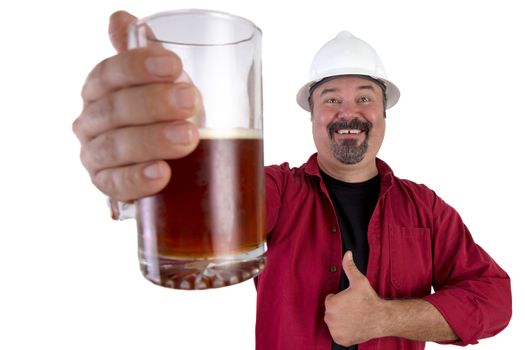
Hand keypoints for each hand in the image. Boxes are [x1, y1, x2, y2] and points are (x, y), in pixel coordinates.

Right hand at [72, 11, 201, 201]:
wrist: (170, 159)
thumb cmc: (166, 112)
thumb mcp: (161, 81)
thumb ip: (143, 52)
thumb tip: (120, 18)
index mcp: (101, 89)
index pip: (110, 73)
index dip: (138, 66)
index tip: (175, 65)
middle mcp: (91, 120)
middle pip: (115, 110)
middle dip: (154, 104)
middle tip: (191, 102)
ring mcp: (96, 155)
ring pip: (116, 148)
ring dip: (152, 141)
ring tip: (188, 138)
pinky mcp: (107, 186)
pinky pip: (116, 185)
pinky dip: (138, 180)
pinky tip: (161, 174)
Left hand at [324, 251, 385, 345]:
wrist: (381, 318)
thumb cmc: (369, 299)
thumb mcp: (359, 281)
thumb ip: (349, 267)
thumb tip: (347, 253)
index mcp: (331, 303)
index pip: (330, 300)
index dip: (340, 299)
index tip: (350, 301)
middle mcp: (330, 318)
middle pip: (331, 312)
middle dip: (340, 310)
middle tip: (353, 309)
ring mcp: (335, 330)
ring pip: (334, 323)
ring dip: (341, 320)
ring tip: (354, 317)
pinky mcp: (340, 340)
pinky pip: (338, 334)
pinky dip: (344, 332)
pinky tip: (353, 326)